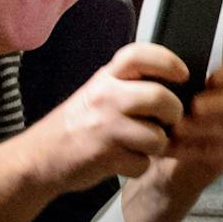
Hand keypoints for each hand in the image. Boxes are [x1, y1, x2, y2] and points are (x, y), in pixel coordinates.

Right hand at [24, 42, 190, 195]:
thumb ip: (129, 85)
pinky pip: (143, 163)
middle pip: (160, 97)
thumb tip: (173, 84)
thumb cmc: (77, 125)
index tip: (182, 74)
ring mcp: (104, 126)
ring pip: (157, 136)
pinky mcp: (105, 156)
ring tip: (140, 145)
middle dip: (173, 113)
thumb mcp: (98, 93)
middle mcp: (105, 97)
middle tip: (169, 121)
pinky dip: (139, 166)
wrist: (39, 157)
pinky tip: (125, 161)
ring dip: (156, 146)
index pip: (139, 55)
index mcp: (105, 78)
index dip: (167, 61)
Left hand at [119, 57, 222, 221]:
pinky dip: (192, 150)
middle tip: (194, 107)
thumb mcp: (174, 99)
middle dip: (215, 104)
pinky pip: (215, 153)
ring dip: (200, 128)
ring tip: (176, 129)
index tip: (211, 78)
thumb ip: (177, 82)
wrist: (167, 168)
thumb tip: (163, 61)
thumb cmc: (171, 123)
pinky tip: (171, 147)